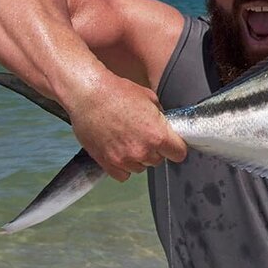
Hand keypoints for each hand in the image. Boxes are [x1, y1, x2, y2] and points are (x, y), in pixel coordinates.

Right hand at [67, 73, 187, 180]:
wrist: (89, 95)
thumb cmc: (118, 92)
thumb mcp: (149, 98)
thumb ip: (160, 117)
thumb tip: (163, 124)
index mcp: (158, 135)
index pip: (179, 154)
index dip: (176, 148)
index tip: (172, 144)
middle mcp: (143, 151)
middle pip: (158, 160)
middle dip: (155, 150)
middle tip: (144, 135)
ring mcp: (124, 159)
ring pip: (141, 167)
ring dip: (138, 158)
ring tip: (128, 140)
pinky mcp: (107, 163)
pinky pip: (123, 175)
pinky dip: (122, 166)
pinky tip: (119, 151)